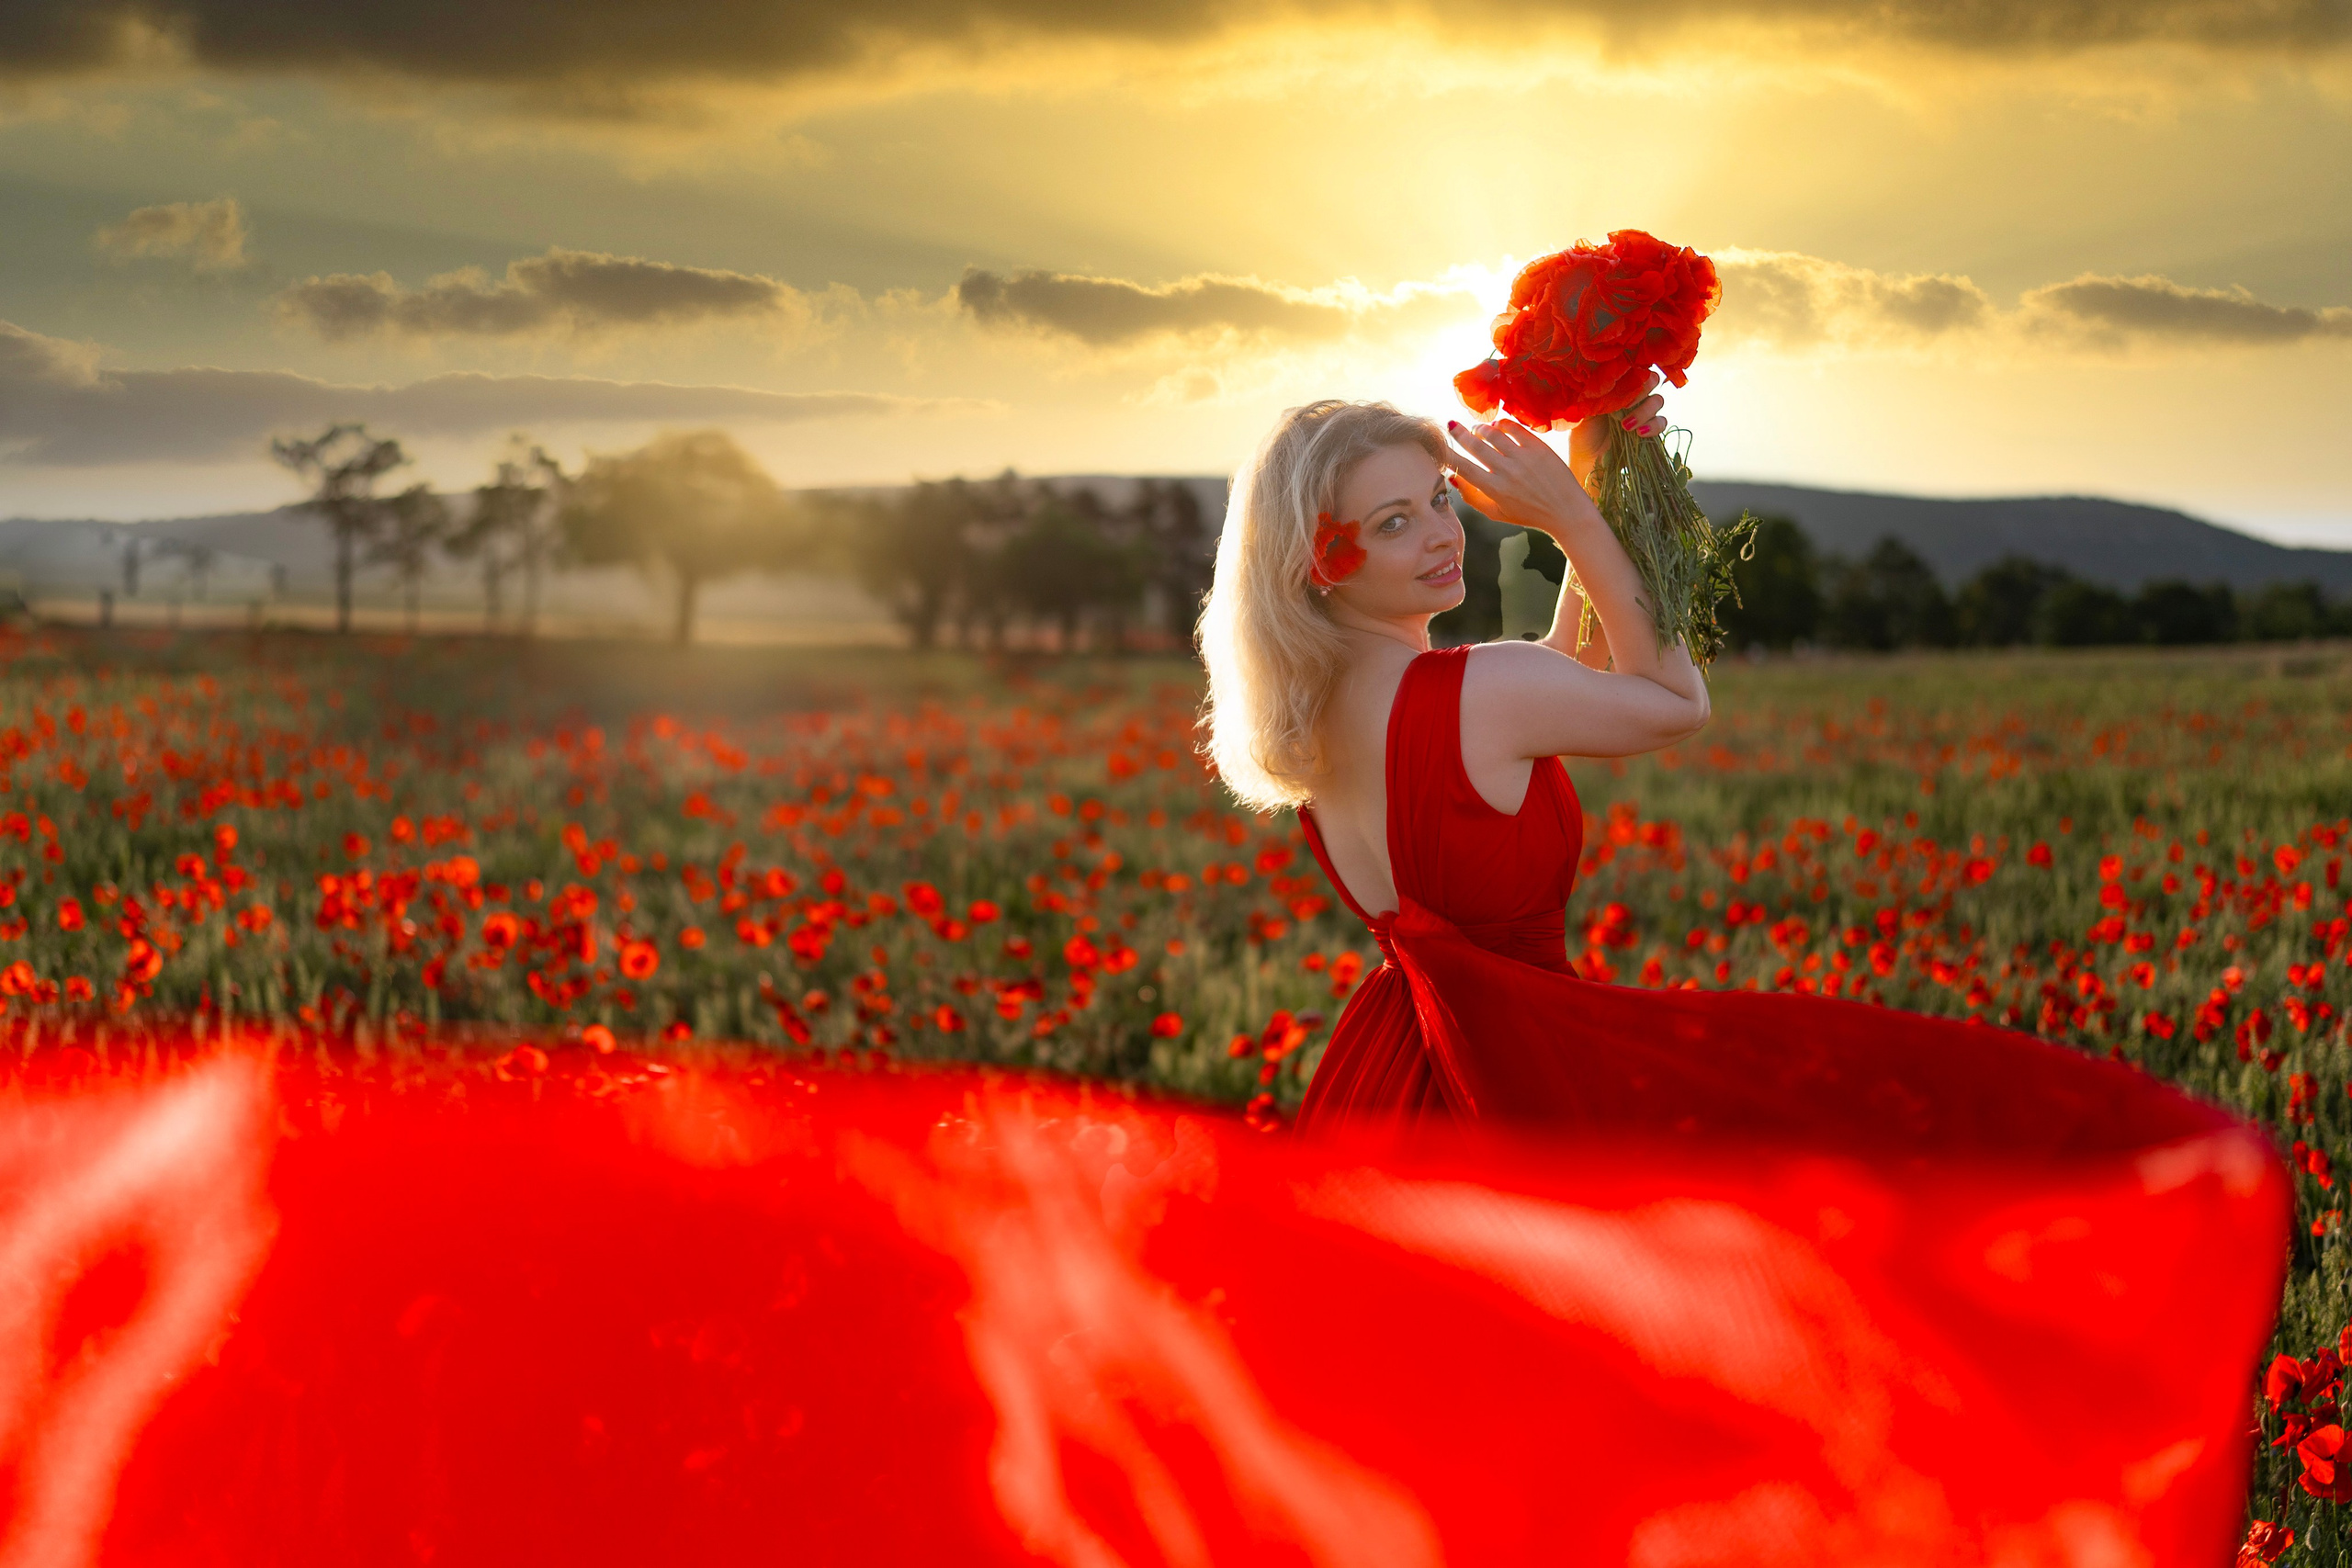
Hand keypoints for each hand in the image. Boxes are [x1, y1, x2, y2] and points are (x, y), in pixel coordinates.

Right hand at [1445, 417, 1598, 540]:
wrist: (1565, 510)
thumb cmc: (1528, 514)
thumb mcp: (1497, 513)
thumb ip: (1472, 498)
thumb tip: (1453, 477)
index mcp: (1494, 490)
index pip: (1464, 467)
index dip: (1448, 454)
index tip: (1439, 446)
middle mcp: (1507, 472)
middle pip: (1476, 446)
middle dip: (1459, 434)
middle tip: (1451, 426)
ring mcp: (1523, 458)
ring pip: (1493, 434)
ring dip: (1481, 428)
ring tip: (1478, 429)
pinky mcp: (1538, 448)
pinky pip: (1514, 428)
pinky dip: (1502, 424)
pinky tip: (1498, 425)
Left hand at [1566, 371, 1664, 486]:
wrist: (1587, 462)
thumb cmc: (1583, 434)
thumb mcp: (1583, 414)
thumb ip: (1590, 398)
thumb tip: (1594, 386)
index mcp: (1618, 388)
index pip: (1634, 370)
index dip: (1634, 373)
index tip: (1622, 384)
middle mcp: (1632, 397)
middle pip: (1651, 381)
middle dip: (1642, 390)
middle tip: (1626, 405)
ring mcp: (1642, 413)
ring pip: (1657, 401)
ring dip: (1644, 411)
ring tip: (1626, 426)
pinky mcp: (1649, 431)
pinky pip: (1661, 422)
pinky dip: (1653, 426)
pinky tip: (1639, 433)